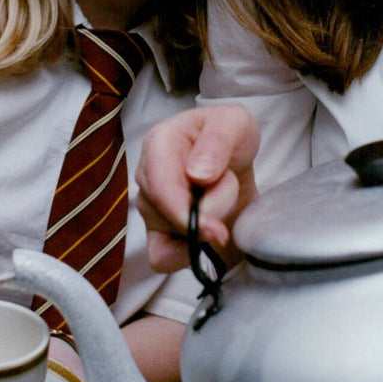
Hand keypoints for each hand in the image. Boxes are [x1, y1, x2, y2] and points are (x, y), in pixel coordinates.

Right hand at [135, 104, 260, 272]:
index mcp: (160, 144)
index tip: (217, 229)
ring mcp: (150, 207)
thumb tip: (197, 174)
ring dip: (205, 229)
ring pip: (168, 240)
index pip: (161, 189)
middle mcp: (147, 176)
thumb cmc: (231, 135)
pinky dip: (188, 256)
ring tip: (221, 200)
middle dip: (210, 214)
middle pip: (168, 217)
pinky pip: (161, 258)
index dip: (187, 214)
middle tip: (231, 188)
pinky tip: (208, 237)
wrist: (235, 157)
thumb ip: (217, 142)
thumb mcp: (235, 123)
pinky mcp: (159, 232)